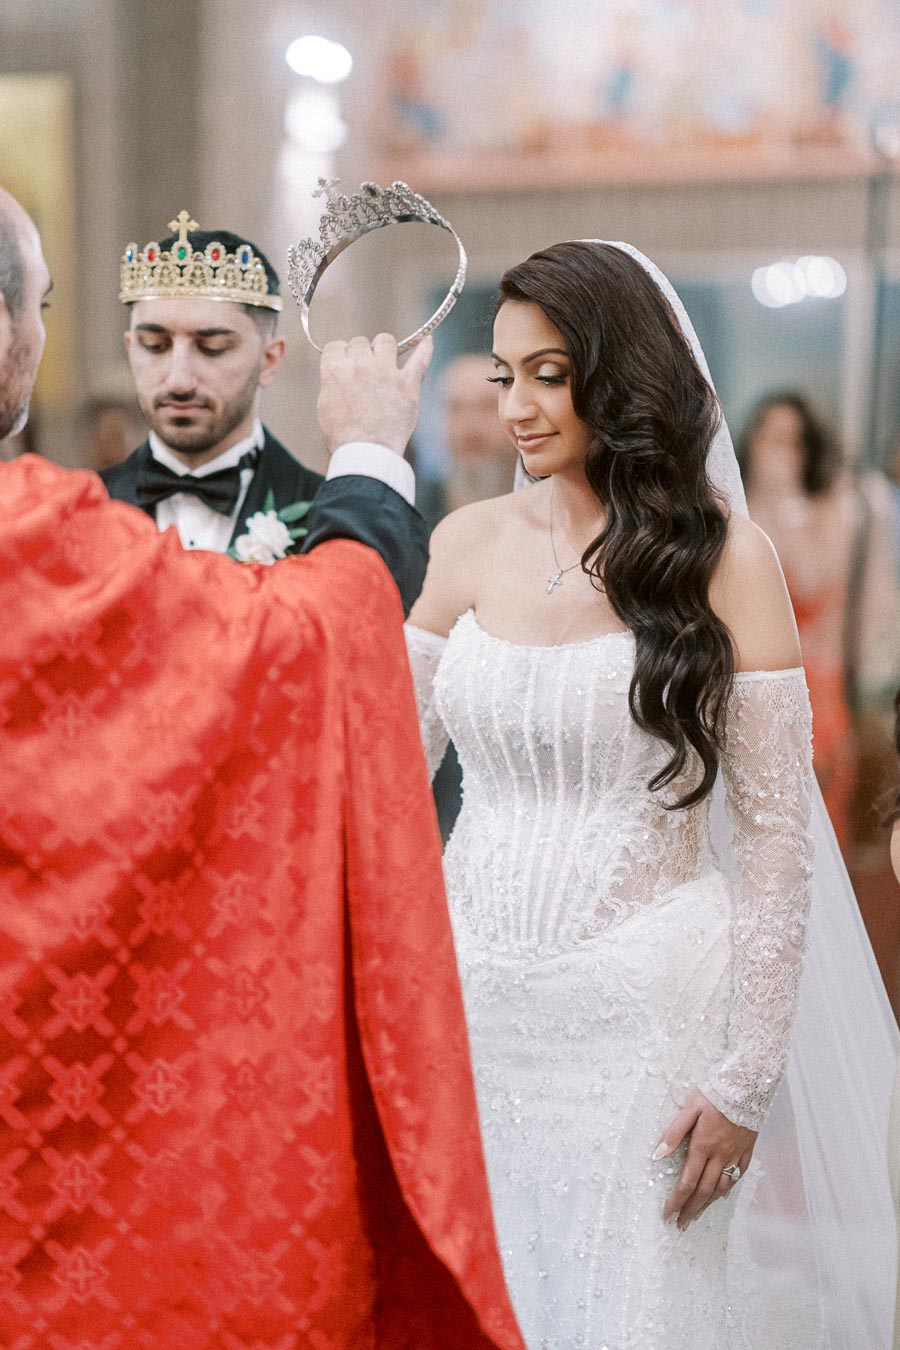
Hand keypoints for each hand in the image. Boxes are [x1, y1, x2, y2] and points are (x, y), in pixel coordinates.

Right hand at [317, 332, 432, 455]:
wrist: (367, 454)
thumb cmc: (344, 438)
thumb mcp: (325, 406)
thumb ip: (333, 383)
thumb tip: (340, 372)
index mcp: (335, 371)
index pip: (336, 346)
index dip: (341, 355)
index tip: (346, 364)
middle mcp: (360, 365)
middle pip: (360, 342)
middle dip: (362, 354)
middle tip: (365, 372)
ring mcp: (386, 372)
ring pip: (386, 341)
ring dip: (384, 348)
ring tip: (385, 361)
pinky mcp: (408, 384)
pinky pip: (420, 358)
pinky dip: (424, 347)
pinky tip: (426, 339)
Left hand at [656, 1088, 756, 1229]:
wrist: (747, 1085)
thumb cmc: (715, 1093)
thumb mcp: (689, 1107)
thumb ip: (674, 1133)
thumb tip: (657, 1155)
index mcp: (703, 1146)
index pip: (687, 1182)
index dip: (676, 1201)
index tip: (667, 1215)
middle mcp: (721, 1155)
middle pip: (704, 1190)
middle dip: (691, 1210)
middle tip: (681, 1225)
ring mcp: (736, 1154)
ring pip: (722, 1187)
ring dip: (708, 1204)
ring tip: (698, 1215)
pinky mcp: (748, 1150)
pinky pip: (739, 1175)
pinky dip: (729, 1188)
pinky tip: (722, 1195)